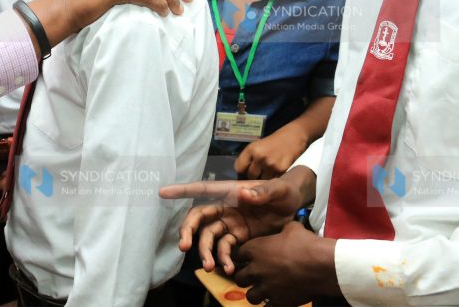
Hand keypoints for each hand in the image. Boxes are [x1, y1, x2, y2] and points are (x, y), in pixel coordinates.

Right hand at [158, 177, 302, 271]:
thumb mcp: (277, 189)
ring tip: (211, 266)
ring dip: (206, 252)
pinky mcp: (239, 238)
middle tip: (183, 245)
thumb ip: (262, 191)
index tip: (162, 192)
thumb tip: (243, 194)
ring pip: (209, 238)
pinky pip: (226, 250)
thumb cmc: (283, 190)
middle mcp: (225, 208)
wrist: (295, 207)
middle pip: (199, 218)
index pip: (202, 189)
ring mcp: (230, 224)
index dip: (182, 190)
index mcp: (230, 192)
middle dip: (188, 231)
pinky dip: (224, 259)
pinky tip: (230, 269)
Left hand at [232, 222, 338, 303]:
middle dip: (246, 278)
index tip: (250, 259)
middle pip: (239, 278)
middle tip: (256, 277)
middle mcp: (256, 270)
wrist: (321, 265)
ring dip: (256, 293)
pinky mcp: (278, 301)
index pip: (238, 255)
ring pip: (250, 296)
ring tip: (265, 291)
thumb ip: (283, 230)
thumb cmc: (306, 244)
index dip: (244, 257)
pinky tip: (278, 299)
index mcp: (255, 249)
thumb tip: (287, 229)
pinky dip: (271, 304)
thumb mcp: (292, 229)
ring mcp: (266, 287)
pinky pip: (267, 306)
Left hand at [234, 125, 308, 179]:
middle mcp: (259, 156)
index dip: (242, 172)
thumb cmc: (273, 142)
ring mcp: (271, 164)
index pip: (239, 168)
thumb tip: (240, 174)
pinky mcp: (281, 170)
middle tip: (259, 173)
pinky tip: (276, 173)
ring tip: (268, 173)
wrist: (292, 136)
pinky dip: (274, 180)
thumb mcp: (257, 146)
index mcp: (251, 149)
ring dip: (264, 180)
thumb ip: (248, 158)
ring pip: (262, 181)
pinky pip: (273, 180)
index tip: (245, 172)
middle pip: (250, 176)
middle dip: (253, 176)